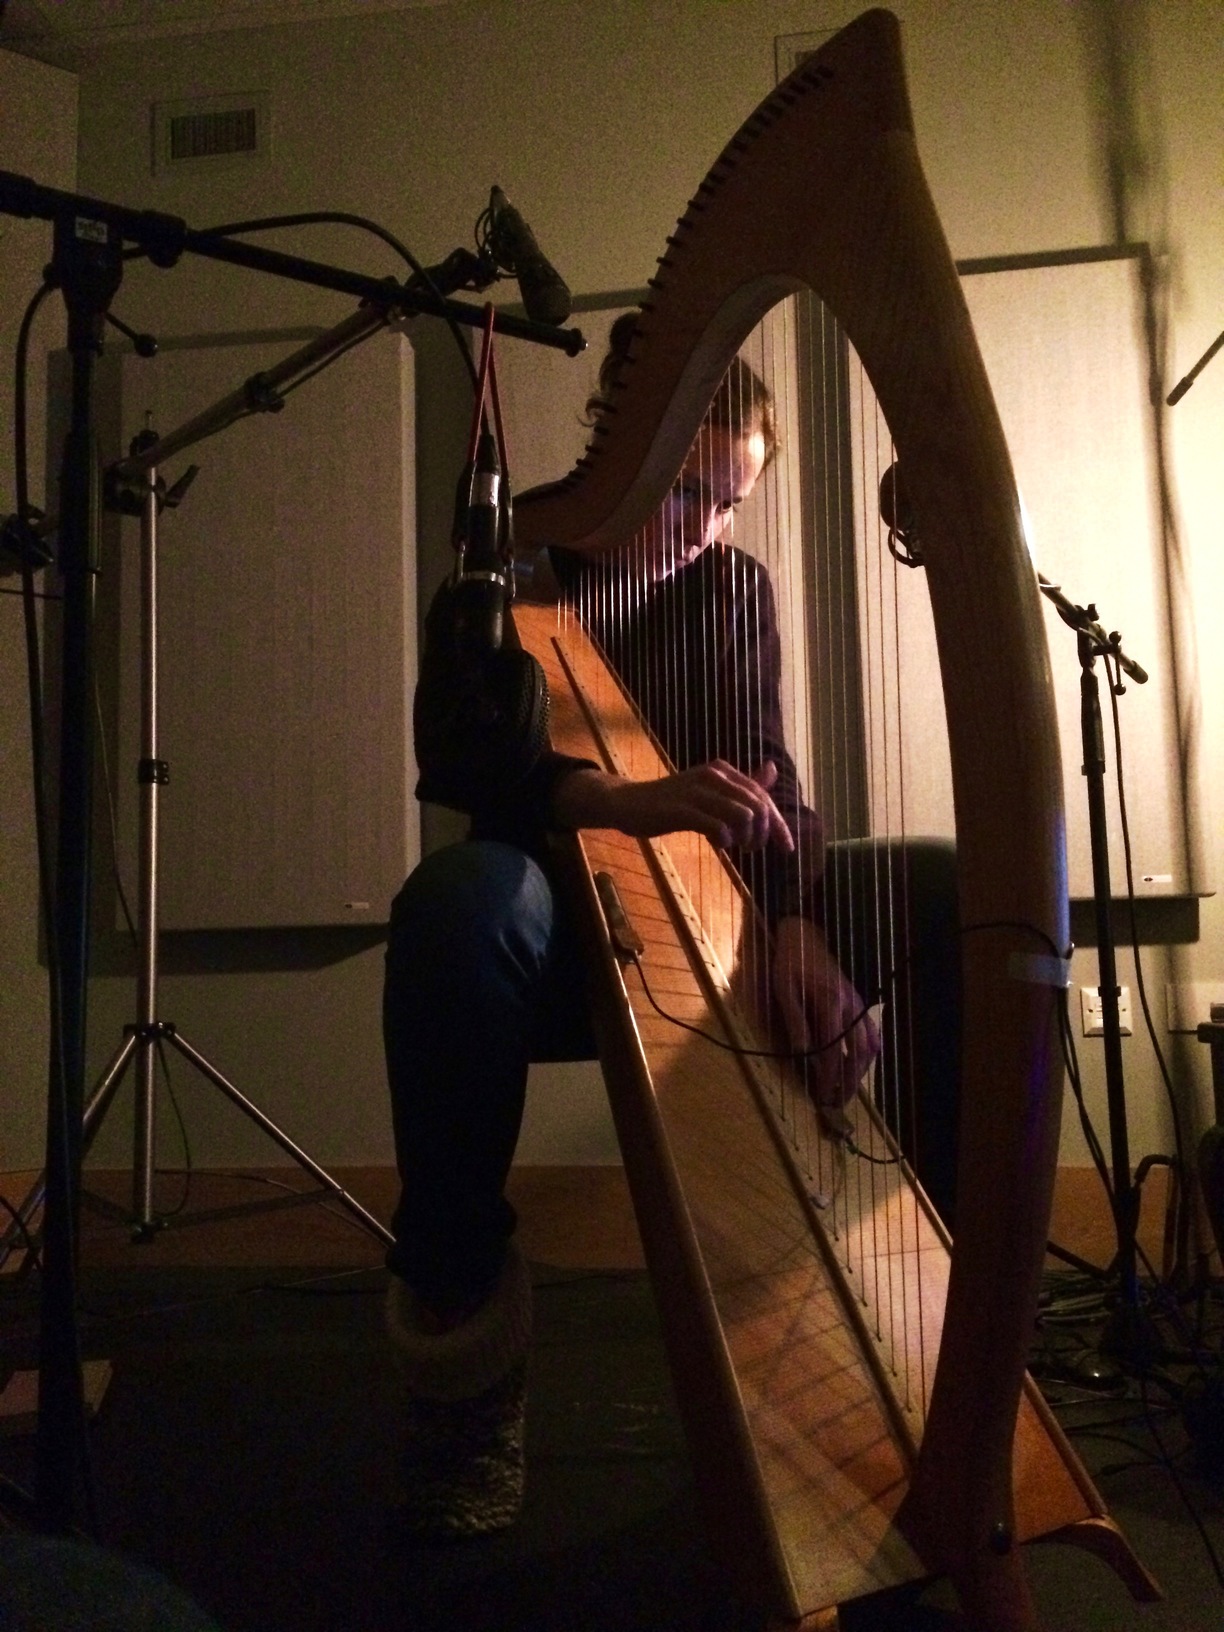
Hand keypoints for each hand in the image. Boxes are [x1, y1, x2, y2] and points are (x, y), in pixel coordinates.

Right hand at [553, 760, 793, 853]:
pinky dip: (724, 840)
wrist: (629, 802)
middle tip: (751, 850)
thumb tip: (772, 770)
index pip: (763, 796)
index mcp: (723, 770)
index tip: (787, 848)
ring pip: (742, 816)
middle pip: (758, 806)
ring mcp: (695, 791)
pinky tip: (718, 845)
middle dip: (763, 833)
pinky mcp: (680, 809)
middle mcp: (712, 775)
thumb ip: (741, 784)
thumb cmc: (672, 801)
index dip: (779, 823)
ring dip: (745, 839)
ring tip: (735, 848)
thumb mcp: (710, 790)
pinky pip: (716, 826)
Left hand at [771, 915, 879, 1107]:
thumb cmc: (790, 962)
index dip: (829, 1076)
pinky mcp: (859, 1003)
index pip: (833, 1050)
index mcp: (830, 1002)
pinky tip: (861, 1066)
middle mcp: (850, 1006)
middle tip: (838, 1102)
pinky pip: (871, 1033)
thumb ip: (794, 1019)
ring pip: (869, 1046)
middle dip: (849, 1082)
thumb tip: (802, 1051)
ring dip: (860, 1072)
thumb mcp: (783, 988)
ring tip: (847, 1091)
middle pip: (857, 1054)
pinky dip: (868, 1054)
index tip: (823, 1096)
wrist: (805, 936)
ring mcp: (858, 1005)